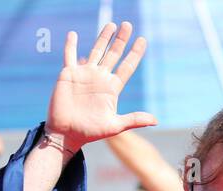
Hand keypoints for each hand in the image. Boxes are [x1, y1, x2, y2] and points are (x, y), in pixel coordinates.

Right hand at [45, 22, 155, 152]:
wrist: (67, 134)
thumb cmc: (90, 132)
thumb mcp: (115, 126)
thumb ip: (134, 119)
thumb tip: (155, 120)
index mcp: (112, 88)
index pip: (126, 66)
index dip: (135, 53)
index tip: (142, 40)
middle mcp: (100, 78)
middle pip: (113, 54)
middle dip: (121, 40)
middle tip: (128, 25)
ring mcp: (85, 75)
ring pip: (96, 51)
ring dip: (103, 37)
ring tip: (111, 25)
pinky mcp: (69, 74)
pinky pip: (69, 56)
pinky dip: (70, 45)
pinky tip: (72, 34)